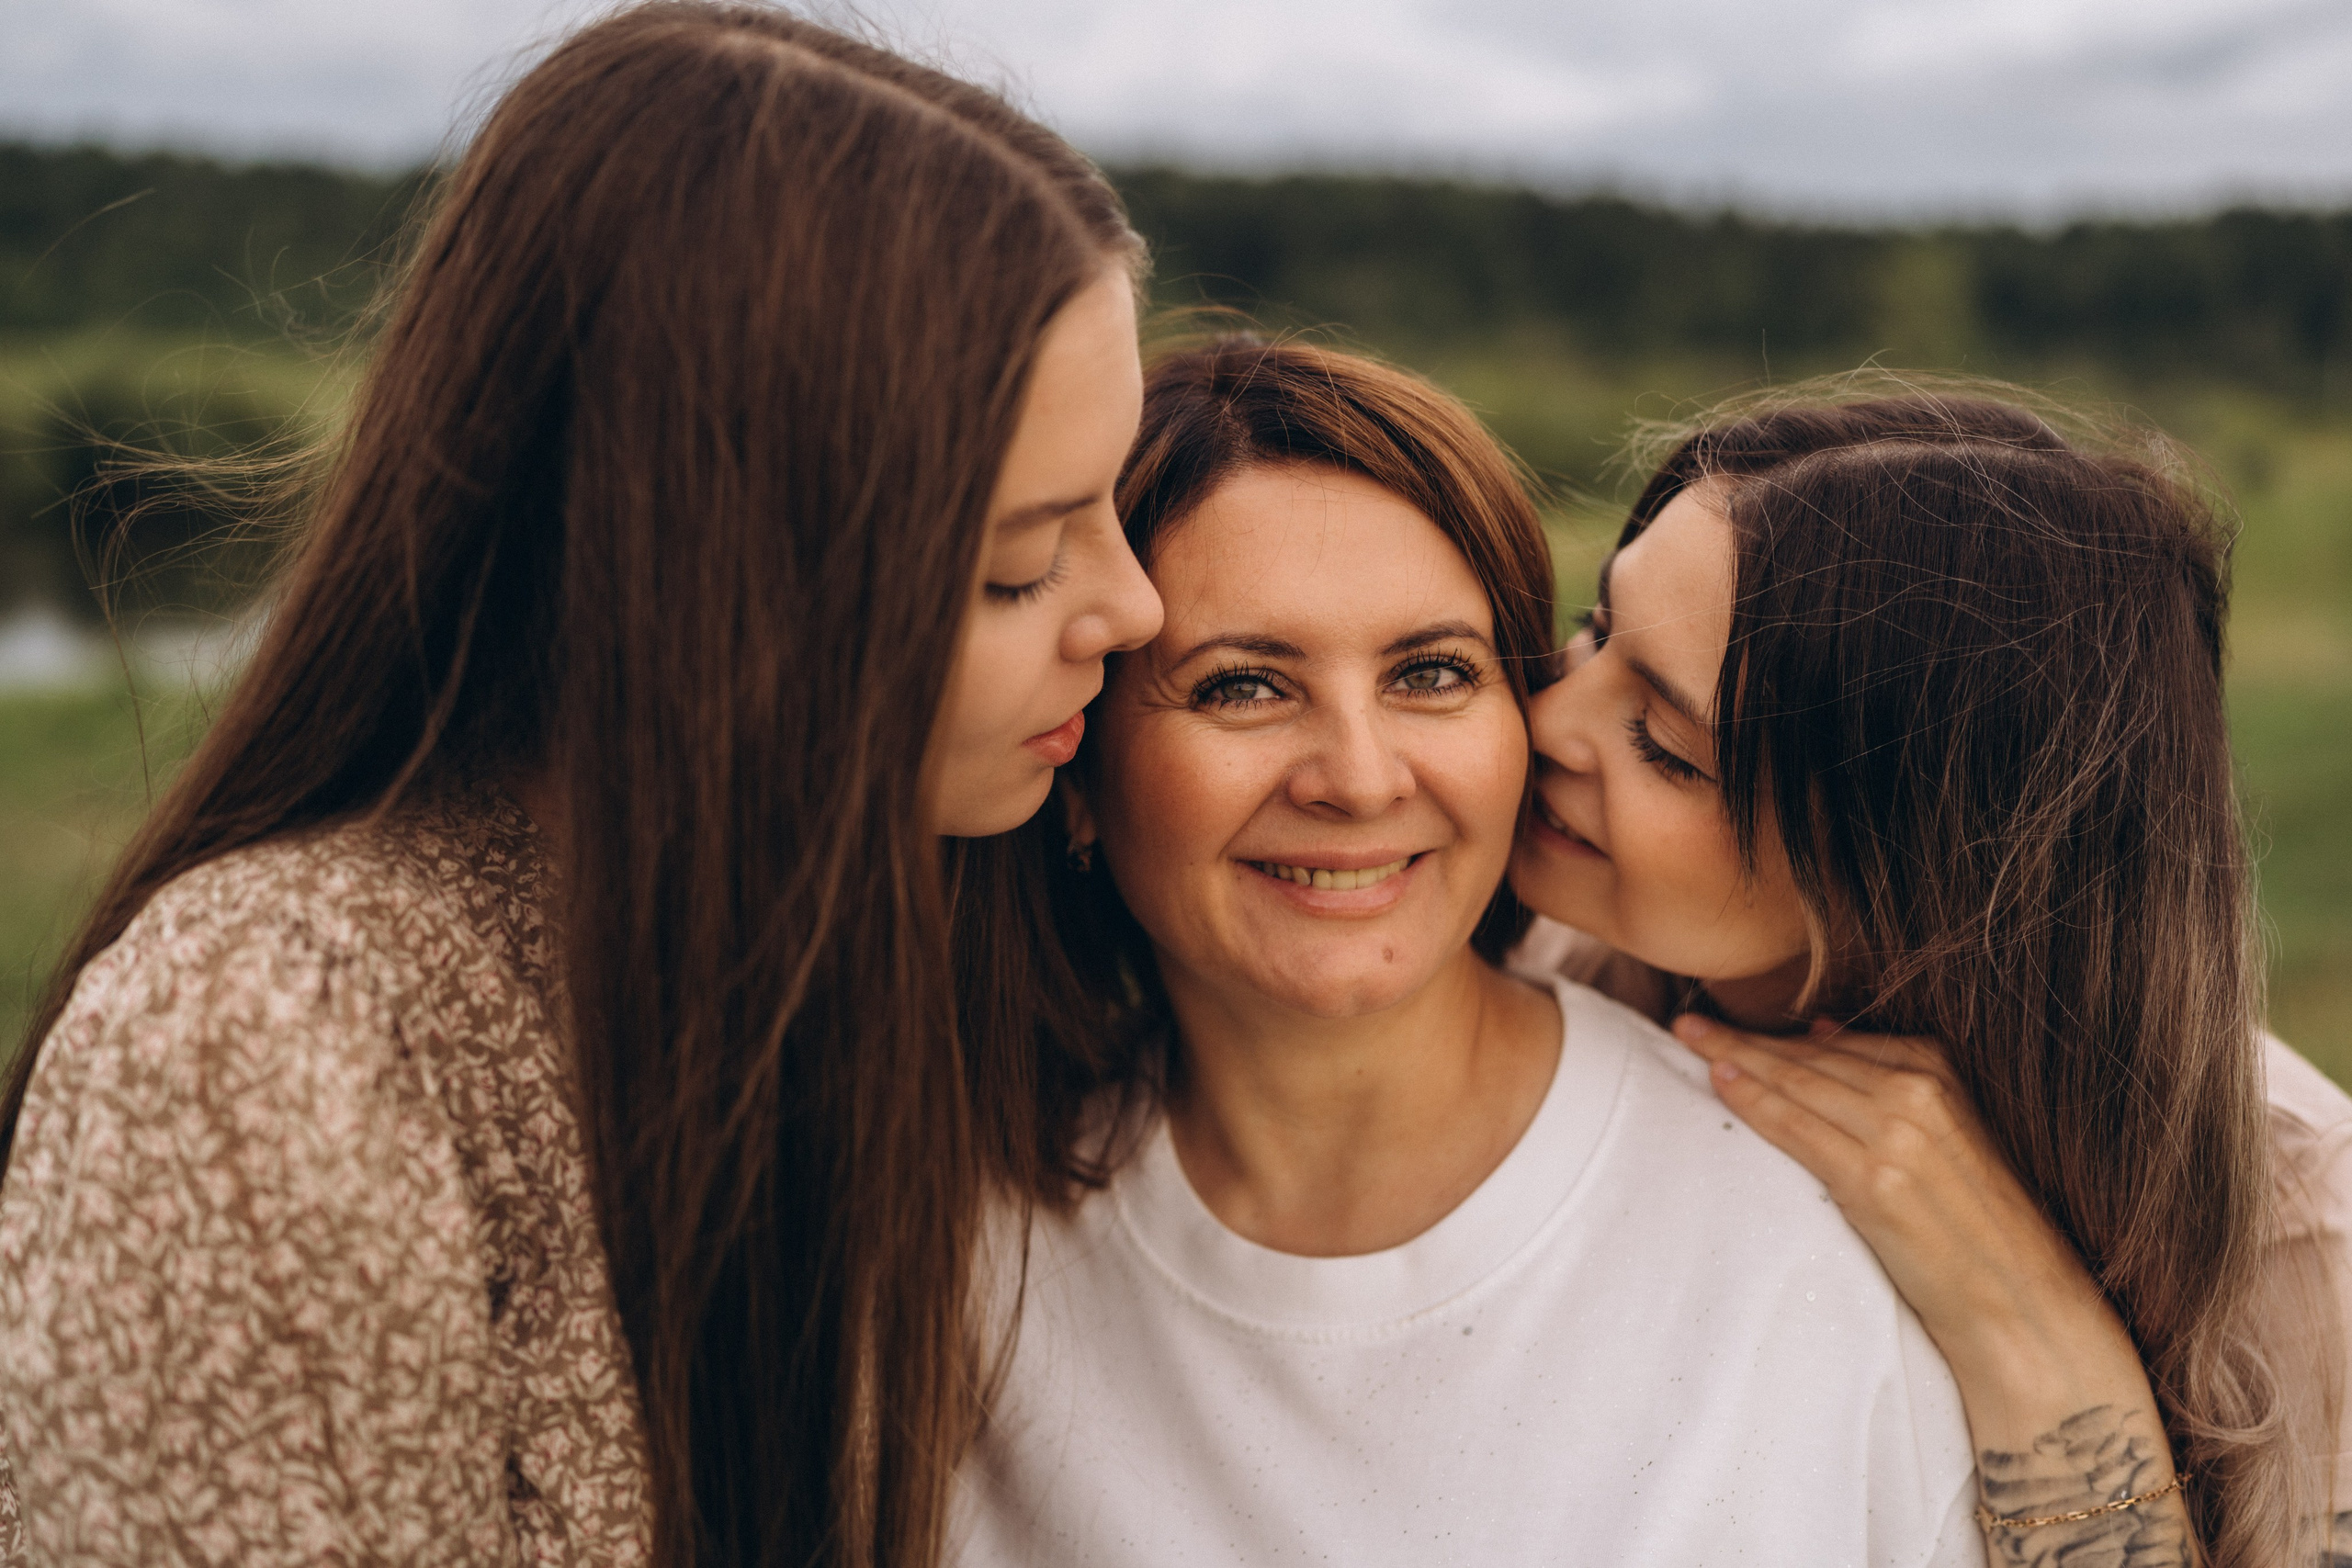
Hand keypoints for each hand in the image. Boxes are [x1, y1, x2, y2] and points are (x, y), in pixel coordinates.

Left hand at [1670, 1016, 2165, 1455]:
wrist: (2020, 1301)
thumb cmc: (1977, 1225)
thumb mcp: (1945, 1134)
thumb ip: (1889, 1081)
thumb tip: (1820, 1028)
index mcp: (1941, 1070)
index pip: (1835, 1042)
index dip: (1777, 1034)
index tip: (1732, 1025)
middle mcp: (1919, 1092)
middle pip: (1808, 1056)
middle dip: (1743, 1038)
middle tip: (1688, 1022)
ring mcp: (1896, 1133)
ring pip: (1795, 1082)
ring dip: (1733, 1057)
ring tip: (1687, 1039)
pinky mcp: (1873, 1180)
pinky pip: (1794, 1127)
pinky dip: (1750, 1101)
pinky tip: (1717, 1082)